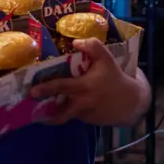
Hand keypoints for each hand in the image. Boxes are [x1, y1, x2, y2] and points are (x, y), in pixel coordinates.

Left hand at [30, 38, 148, 125]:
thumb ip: (93, 47)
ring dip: (53, 113)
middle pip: (60, 112)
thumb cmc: (115, 78)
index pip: (61, 87)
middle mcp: (82, 103)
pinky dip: (67, 111)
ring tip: (42, 111)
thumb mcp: (107, 59)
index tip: (32, 91)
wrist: (132, 102)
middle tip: (31, 112)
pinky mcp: (87, 121)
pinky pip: (73, 115)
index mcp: (84, 86)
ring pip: (64, 114)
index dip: (46, 89)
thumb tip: (75, 41)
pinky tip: (63, 107)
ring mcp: (84, 115)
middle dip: (44, 113)